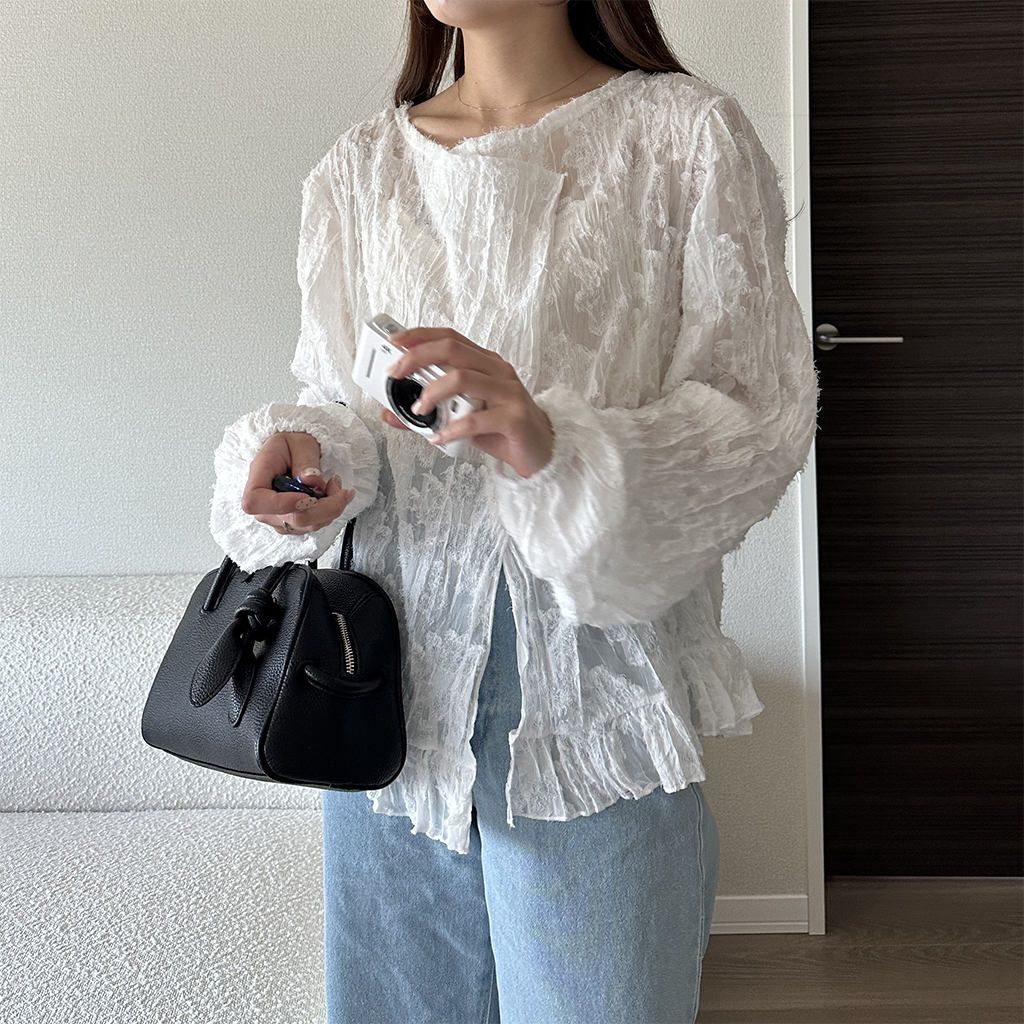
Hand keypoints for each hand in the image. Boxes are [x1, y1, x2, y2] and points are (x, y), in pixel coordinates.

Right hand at [241, 431, 355, 535]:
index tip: (308, 496)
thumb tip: (311, 480)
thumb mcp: (299, 443)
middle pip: (293, 519)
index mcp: (257, 479)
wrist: (291, 454)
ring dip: (330, 508)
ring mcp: (278, 518)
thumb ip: (305, 460)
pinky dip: (329, 512)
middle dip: (325, 505)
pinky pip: (314, 524)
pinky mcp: (292, 524)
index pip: (256, 502)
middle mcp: (264, 505)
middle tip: (336, 484)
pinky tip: (331, 495)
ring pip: (308, 525)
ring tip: (334, 485)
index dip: (283, 504)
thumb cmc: (289, 446)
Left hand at [382, 327, 553, 477]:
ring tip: (418, 410)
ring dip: (433, 393)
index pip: (451, 338)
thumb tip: (390, 413)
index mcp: (486, 363)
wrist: (540, 451)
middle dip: (418, 357)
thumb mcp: (461, 416)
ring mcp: (508, 392)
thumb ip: (430, 412)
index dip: (421, 336)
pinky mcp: (514, 418)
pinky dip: (452, 429)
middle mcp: (498, 371)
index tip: (396, 341)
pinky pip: (476, 420)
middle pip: (453, 351)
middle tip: (396, 374)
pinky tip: (438, 437)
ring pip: (463, 379)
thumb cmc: (501, 429)